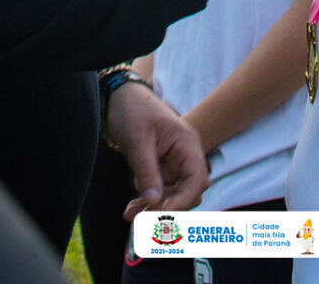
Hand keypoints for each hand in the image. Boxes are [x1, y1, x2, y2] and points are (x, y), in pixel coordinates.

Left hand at [105, 82, 209, 217]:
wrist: (121, 98)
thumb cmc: (134, 111)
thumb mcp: (138, 140)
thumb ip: (146, 170)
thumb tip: (153, 202)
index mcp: (187, 145)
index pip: (196, 179)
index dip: (183, 200)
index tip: (162, 214)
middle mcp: (185, 158)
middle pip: (188, 193)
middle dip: (168, 209)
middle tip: (144, 220)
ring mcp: (173, 166)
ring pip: (172, 197)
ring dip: (154, 210)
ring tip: (131, 216)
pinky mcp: (161, 172)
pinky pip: (158, 194)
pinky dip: (146, 204)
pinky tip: (130, 211)